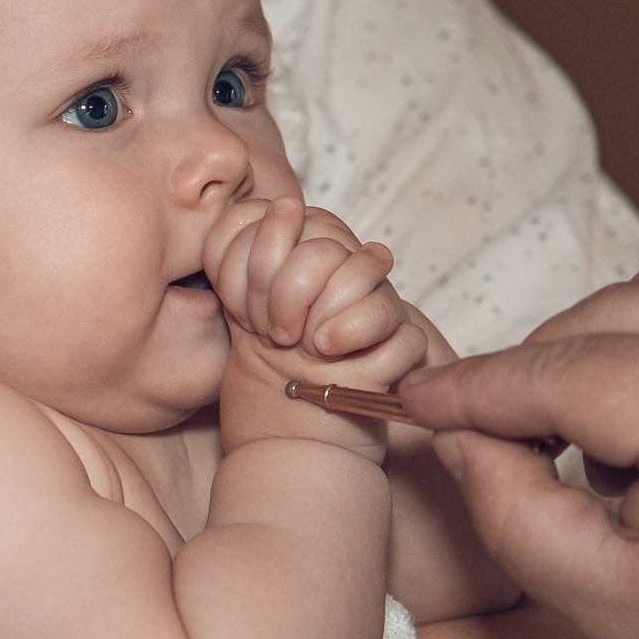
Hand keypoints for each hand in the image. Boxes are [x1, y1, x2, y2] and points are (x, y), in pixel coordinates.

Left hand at [205, 196, 427, 452]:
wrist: (292, 432)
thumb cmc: (264, 365)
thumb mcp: (237, 304)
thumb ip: (237, 251)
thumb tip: (281, 206)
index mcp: (308, 243)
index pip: (279, 218)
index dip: (247, 262)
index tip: (239, 307)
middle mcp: (347, 265)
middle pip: (317, 248)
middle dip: (279, 295)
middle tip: (272, 334)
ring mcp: (378, 301)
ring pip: (359, 272)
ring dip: (316, 316)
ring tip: (305, 347)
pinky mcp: (401, 342)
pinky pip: (387, 319)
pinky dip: (351, 336)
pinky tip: (331, 356)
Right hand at [396, 225, 638, 638]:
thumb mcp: (604, 606)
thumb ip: (509, 509)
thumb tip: (461, 430)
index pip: (563, 373)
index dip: (476, 390)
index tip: (421, 402)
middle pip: (607, 314)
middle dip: (541, 373)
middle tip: (521, 444)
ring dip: (617, 332)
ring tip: (618, 423)